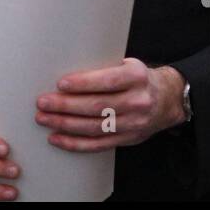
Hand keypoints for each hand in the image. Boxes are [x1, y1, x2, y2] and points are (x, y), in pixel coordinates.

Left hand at [36, 58, 184, 151]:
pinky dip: (75, 143)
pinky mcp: (127, 139)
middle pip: (97, 107)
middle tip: (43, 103)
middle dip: (66, 106)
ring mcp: (134, 123)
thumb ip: (104, 68)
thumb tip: (65, 67)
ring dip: (65, 124)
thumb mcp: (128, 65)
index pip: (108, 81)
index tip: (61, 84)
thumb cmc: (138, 78)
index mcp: (137, 77)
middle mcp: (137, 101)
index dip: (83, 84)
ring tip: (43, 118)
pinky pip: (98, 145)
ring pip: (95, 127)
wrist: (167, 100)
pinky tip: (56, 138)